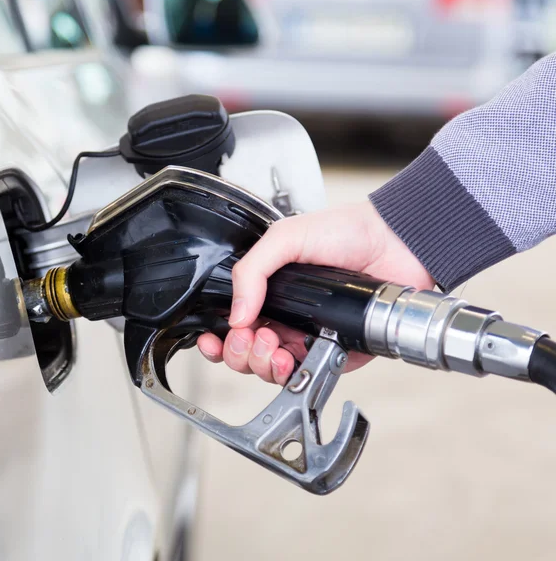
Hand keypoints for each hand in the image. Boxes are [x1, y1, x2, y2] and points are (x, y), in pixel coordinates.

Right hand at [197, 201, 433, 383]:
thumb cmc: (344, 231)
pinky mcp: (335, 352)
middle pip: (247, 353)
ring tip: (272, 346)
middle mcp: (285, 317)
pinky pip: (308, 374)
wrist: (392, 242)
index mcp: (269, 291)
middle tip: (250, 336)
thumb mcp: (285, 237)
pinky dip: (293, 374)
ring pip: (271, 370)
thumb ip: (252, 270)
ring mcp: (309, 336)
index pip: (233, 323)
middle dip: (240, 353)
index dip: (218, 337)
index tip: (213, 338)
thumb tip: (236, 314)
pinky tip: (292, 358)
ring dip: (262, 365)